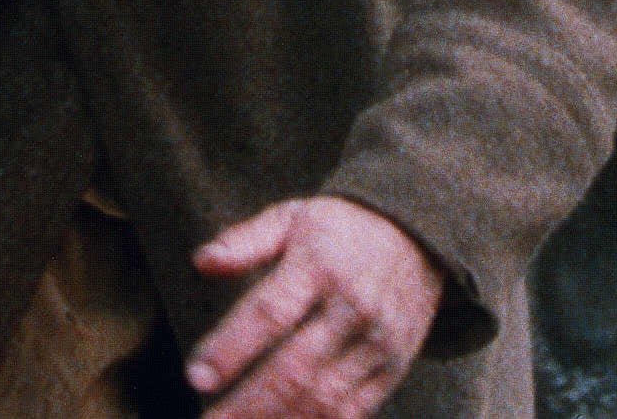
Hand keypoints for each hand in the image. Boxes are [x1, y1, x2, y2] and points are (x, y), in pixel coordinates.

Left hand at [186, 196, 443, 418]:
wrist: (420, 236)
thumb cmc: (340, 229)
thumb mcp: (292, 218)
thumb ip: (245, 241)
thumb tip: (200, 262)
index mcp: (320, 264)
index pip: (270, 312)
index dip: (231, 348)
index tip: (196, 376)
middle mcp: (352, 306)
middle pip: (294, 367)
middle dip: (247, 403)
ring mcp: (377, 341)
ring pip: (323, 397)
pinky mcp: (393, 367)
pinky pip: (353, 410)